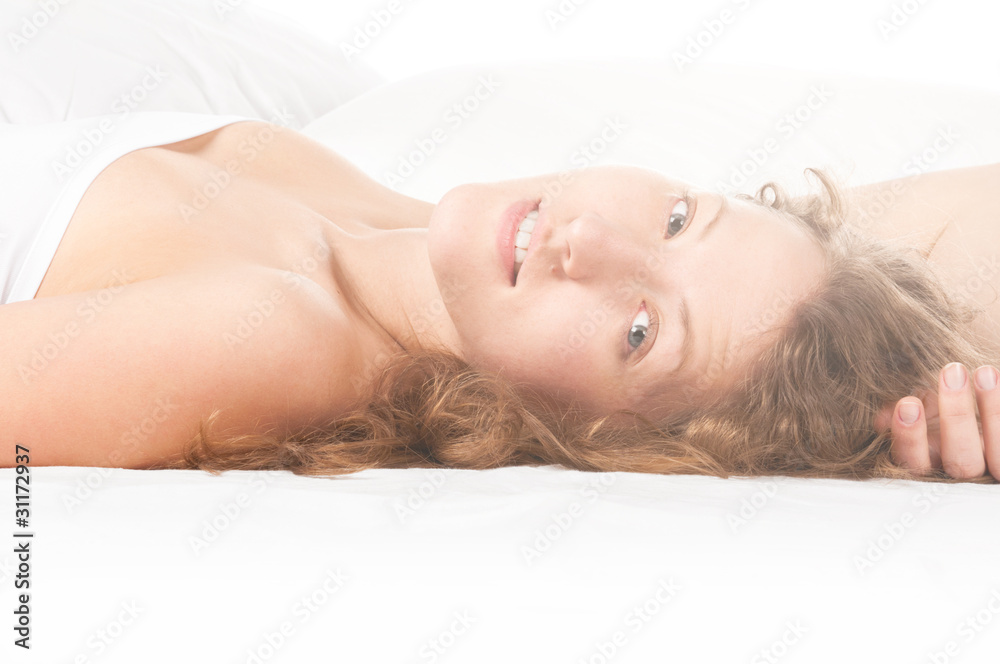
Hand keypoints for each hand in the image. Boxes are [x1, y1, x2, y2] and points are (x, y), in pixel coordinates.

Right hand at [874, 363, 999, 480]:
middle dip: (956, 416)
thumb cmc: (942, 415)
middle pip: (960, 461)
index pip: (914, 464)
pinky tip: (998, 378)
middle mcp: (961, 477)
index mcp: (928, 469)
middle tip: (952, 373)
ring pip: (997, 456)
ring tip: (983, 372)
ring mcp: (991, 470)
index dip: (910, 438)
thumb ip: (901, 415)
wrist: (967, 416)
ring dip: (992, 412)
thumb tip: (883, 420)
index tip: (908, 404)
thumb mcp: (920, 412)